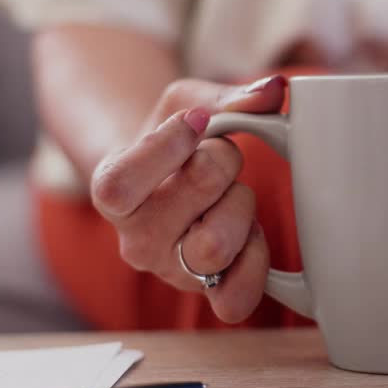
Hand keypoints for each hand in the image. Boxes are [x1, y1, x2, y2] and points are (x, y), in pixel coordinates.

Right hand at [89, 75, 286, 322]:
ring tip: (233, 197)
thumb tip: (274, 89)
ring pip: (216, 245)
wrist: (174, 187)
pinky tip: (252, 235)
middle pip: (194, 192)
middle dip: (224, 160)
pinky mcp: (208, 294)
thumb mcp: (187, 104)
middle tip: (222, 159)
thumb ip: (227, 97)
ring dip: (242, 206)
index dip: (168, 145)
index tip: (197, 120)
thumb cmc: (177, 143)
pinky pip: (236, 298)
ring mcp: (171, 271)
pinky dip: (256, 262)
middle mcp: (135, 240)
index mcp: (112, 191)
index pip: (122, 183)